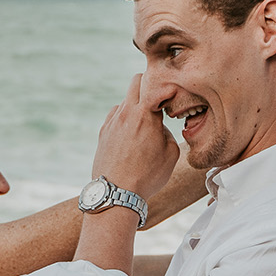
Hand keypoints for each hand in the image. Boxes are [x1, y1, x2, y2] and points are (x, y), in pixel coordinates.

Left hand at [91, 73, 179, 199]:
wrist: (116, 194)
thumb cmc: (147, 176)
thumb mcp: (172, 154)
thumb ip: (168, 131)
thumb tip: (159, 125)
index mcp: (145, 114)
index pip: (153, 82)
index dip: (163, 85)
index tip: (170, 97)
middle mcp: (125, 113)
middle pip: (135, 81)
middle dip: (147, 86)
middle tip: (157, 103)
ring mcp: (111, 121)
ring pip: (125, 100)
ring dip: (135, 106)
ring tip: (143, 126)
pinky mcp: (103, 132)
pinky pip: (115, 116)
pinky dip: (123, 119)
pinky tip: (130, 136)